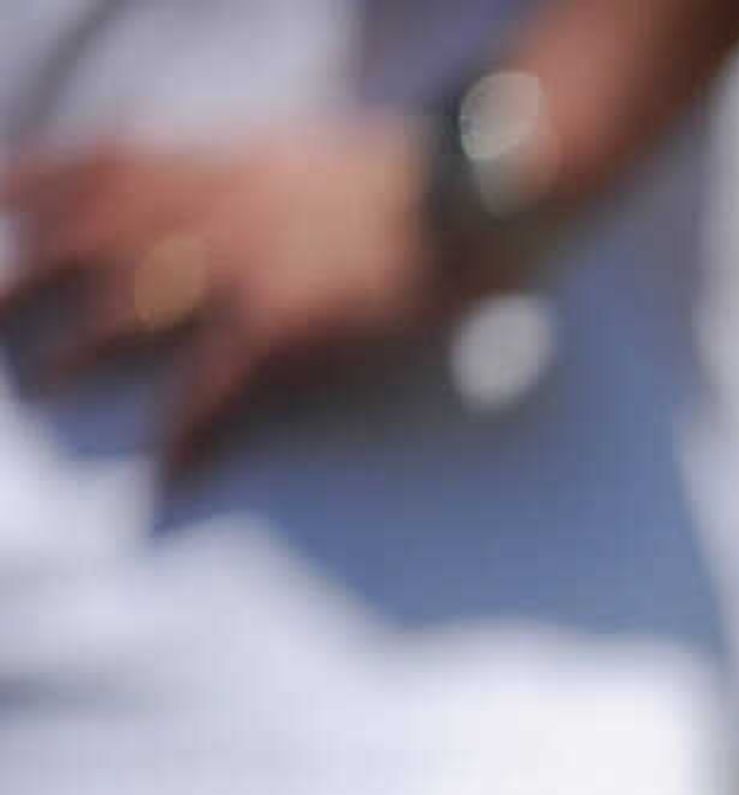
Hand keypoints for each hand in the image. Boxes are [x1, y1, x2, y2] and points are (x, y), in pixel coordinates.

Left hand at [1, 116, 450, 473]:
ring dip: (71, 355)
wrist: (479, 189)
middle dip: (23, 277)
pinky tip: (162, 478)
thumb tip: (243, 194)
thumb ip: (259, 176)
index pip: (103, 165)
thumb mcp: (318, 157)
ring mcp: (241, 272)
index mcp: (224, 165)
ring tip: (37, 389)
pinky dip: (182, 440)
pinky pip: (210, 395)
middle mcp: (212, 211)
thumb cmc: (425, 178)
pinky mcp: (282, 330)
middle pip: (85, 242)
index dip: (36, 182)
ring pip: (121, 316)